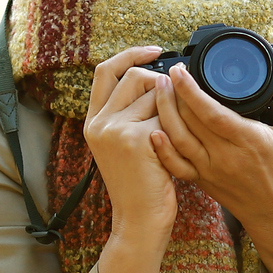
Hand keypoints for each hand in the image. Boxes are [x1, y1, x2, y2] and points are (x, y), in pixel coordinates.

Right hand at [84, 46, 175, 272]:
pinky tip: (178, 149)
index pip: (106, 71)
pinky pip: (166, 115)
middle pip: (135, 78)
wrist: (140, 221)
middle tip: (178, 105)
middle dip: (163, 85)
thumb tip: (164, 79)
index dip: (131, 55)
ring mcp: (113, 129)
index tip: (155, 51)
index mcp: (94, 121)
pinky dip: (178, 128)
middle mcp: (98, 122)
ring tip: (177, 136)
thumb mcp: (130, 146)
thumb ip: (134, 114)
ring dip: (173, 109)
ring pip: (155, 95)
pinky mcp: (133, 138)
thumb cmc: (144, 186)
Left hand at [152, 46, 272, 272]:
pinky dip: (162, 149)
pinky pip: (176, 164)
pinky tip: (153, 130)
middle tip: (166, 73)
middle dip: (172, 95)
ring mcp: (209, 171)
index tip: (178, 70)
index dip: (190, 91)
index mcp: (247, 140)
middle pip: (188, 123)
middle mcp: (224, 157)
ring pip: (177, 140)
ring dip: (163, 114)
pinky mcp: (201, 181)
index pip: (210, 112)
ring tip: (158, 91)